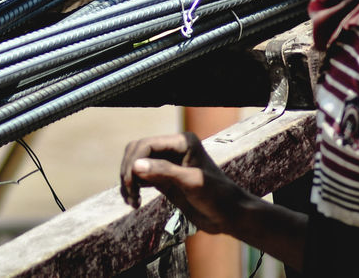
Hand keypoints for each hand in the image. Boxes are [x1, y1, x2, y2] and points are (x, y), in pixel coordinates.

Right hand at [119, 131, 243, 234]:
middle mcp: (173, 149)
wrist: (230, 215)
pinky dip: (133, 187)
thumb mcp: (192, 183)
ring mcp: (167, 164)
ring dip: (129, 181)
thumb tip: (135, 166)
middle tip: (130, 194)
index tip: (130, 183)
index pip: (147, 145)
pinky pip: (140, 177)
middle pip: (137, 151)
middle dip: (128, 171)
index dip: (134, 161)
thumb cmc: (218, 196)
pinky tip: (135, 201)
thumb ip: (164, 172)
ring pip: (136, 164)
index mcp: (182, 142)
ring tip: (133, 201)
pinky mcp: (164, 179)